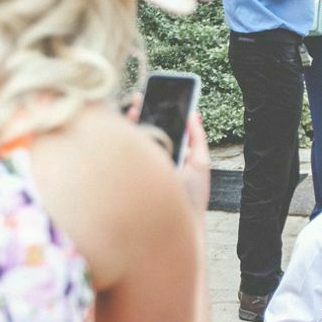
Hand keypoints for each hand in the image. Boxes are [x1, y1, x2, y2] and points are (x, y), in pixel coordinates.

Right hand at [126, 99, 209, 215]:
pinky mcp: (127, 177)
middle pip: (141, 129)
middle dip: (139, 111)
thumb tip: (195, 113)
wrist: (180, 226)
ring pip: (129, 139)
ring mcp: (137, 168)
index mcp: (168, 154)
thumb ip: (197, 138)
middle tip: (139, 97)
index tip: (154, 95)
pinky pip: (120, 154)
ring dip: (128, 122)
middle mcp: (151, 160)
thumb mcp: (201, 163)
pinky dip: (120, 139)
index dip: (155, 110)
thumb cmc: (193, 198)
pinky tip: (124, 126)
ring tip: (133, 107)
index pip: (158, 126)